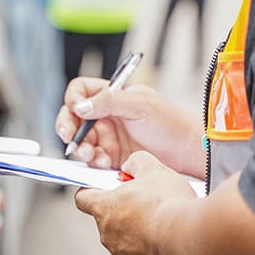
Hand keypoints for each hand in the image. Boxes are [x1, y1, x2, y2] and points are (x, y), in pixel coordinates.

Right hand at [55, 77, 204, 175]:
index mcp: (112, 95)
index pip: (81, 92)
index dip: (74, 100)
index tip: (76, 111)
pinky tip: (102, 163)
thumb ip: (108, 101)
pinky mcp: (112, 157)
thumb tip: (80, 106)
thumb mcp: (139, 104)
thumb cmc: (170, 122)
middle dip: (68, 128)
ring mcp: (108, 137)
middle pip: (73, 118)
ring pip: (80, 140)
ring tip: (90, 154)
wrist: (186, 151)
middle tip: (70, 138)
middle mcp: (106, 115)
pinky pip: (92, 159)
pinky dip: (92, 162)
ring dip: (81, 148)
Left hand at [74, 151, 196, 254]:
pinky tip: (168, 237)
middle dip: (125, 209)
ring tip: (162, 219)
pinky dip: (151, 247)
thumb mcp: (152, 169)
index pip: (83, 198)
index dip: (91, 191)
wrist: (188, 238)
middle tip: (146, 201)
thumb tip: (132, 165)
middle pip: (108, 218)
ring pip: (126, 237)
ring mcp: (122, 254)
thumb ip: (136, 162)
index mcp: (105, 208)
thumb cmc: (168, 204)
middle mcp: (108, 234)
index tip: (101, 187)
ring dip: (139, 229)